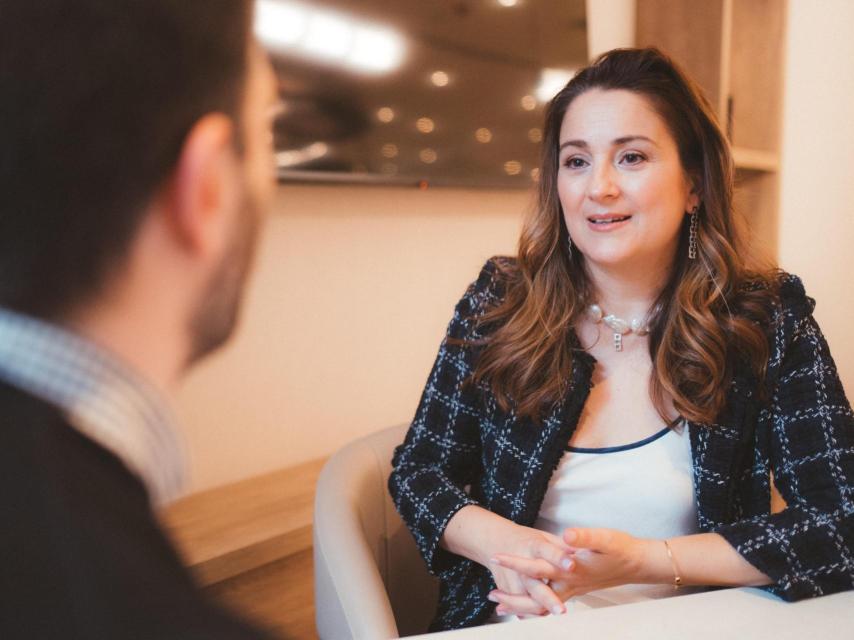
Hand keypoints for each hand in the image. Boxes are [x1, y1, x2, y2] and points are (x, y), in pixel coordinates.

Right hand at [484, 525, 575, 617]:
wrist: (495, 539)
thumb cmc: (525, 540)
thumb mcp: (544, 536)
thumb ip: (563, 546)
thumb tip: (585, 547)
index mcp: (533, 545)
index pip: (547, 551)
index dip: (559, 558)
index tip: (571, 565)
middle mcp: (521, 561)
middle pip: (534, 582)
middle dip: (547, 597)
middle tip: (561, 607)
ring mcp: (512, 576)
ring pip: (526, 598)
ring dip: (541, 607)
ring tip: (558, 610)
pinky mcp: (506, 587)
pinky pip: (520, 605)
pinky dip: (532, 612)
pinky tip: (545, 614)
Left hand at [490, 527, 653, 615]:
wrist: (638, 564)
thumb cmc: (621, 549)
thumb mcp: (605, 538)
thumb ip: (584, 537)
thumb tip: (567, 535)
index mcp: (571, 569)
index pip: (537, 567)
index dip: (516, 562)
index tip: (496, 556)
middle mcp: (569, 583)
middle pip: (535, 596)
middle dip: (513, 597)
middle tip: (491, 595)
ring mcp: (572, 589)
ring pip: (542, 604)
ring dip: (522, 604)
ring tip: (501, 603)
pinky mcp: (576, 589)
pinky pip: (552, 602)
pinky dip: (536, 604)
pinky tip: (527, 603)